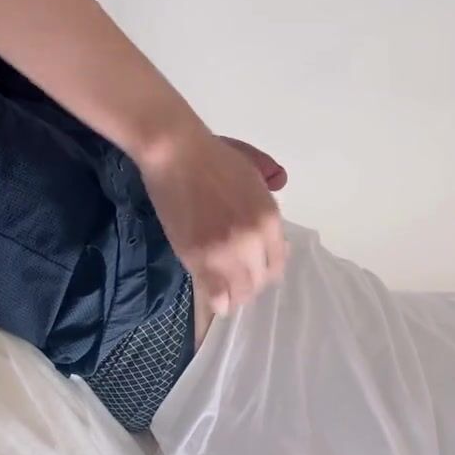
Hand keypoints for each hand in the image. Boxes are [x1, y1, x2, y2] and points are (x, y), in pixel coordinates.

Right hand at [140, 129, 286, 315]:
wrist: (176, 153)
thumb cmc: (214, 159)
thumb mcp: (253, 181)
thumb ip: (265, 212)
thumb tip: (272, 241)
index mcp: (269, 219)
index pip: (278, 263)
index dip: (267, 270)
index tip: (255, 269)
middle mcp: (253, 240)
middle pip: (260, 281)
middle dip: (250, 283)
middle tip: (237, 280)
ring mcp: (224, 252)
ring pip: (240, 292)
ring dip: (235, 295)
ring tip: (226, 291)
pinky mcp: (197, 259)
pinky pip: (215, 294)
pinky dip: (218, 301)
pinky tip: (215, 298)